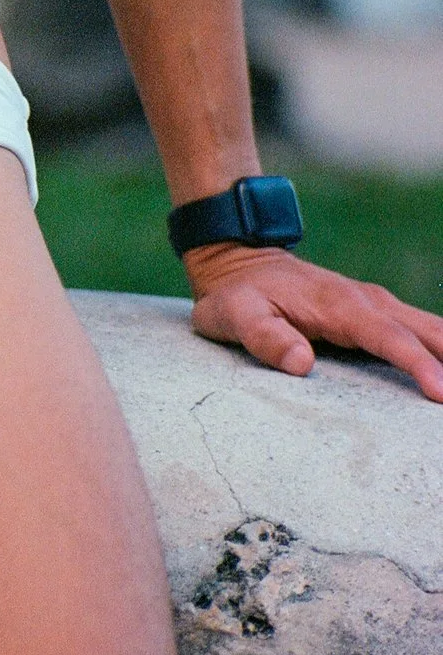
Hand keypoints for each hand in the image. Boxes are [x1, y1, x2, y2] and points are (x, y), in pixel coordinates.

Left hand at [187, 243, 442, 399]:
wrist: (242, 262)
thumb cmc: (239, 294)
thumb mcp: (233, 313)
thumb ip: (263, 336)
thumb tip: (301, 362)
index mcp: (337, 304)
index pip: (386, 335)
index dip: (416, 363)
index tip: (441, 393)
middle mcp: (368, 301)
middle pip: (427, 332)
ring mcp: (379, 305)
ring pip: (433, 329)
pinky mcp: (382, 315)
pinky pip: (425, 332)